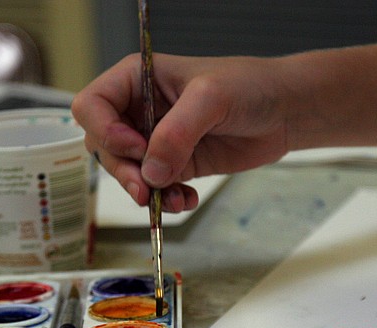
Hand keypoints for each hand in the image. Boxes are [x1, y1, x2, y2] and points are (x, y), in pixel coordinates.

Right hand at [71, 53, 292, 211]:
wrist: (284, 111)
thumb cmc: (249, 86)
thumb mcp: (211, 98)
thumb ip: (177, 132)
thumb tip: (151, 172)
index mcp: (135, 79)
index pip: (92, 105)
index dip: (104, 131)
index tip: (135, 147)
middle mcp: (138, 110)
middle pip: (102, 146)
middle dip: (123, 171)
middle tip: (145, 189)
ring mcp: (154, 140)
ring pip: (126, 173)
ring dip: (145, 192)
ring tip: (175, 199)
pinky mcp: (174, 165)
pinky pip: (154, 189)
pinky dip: (166, 201)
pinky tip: (187, 199)